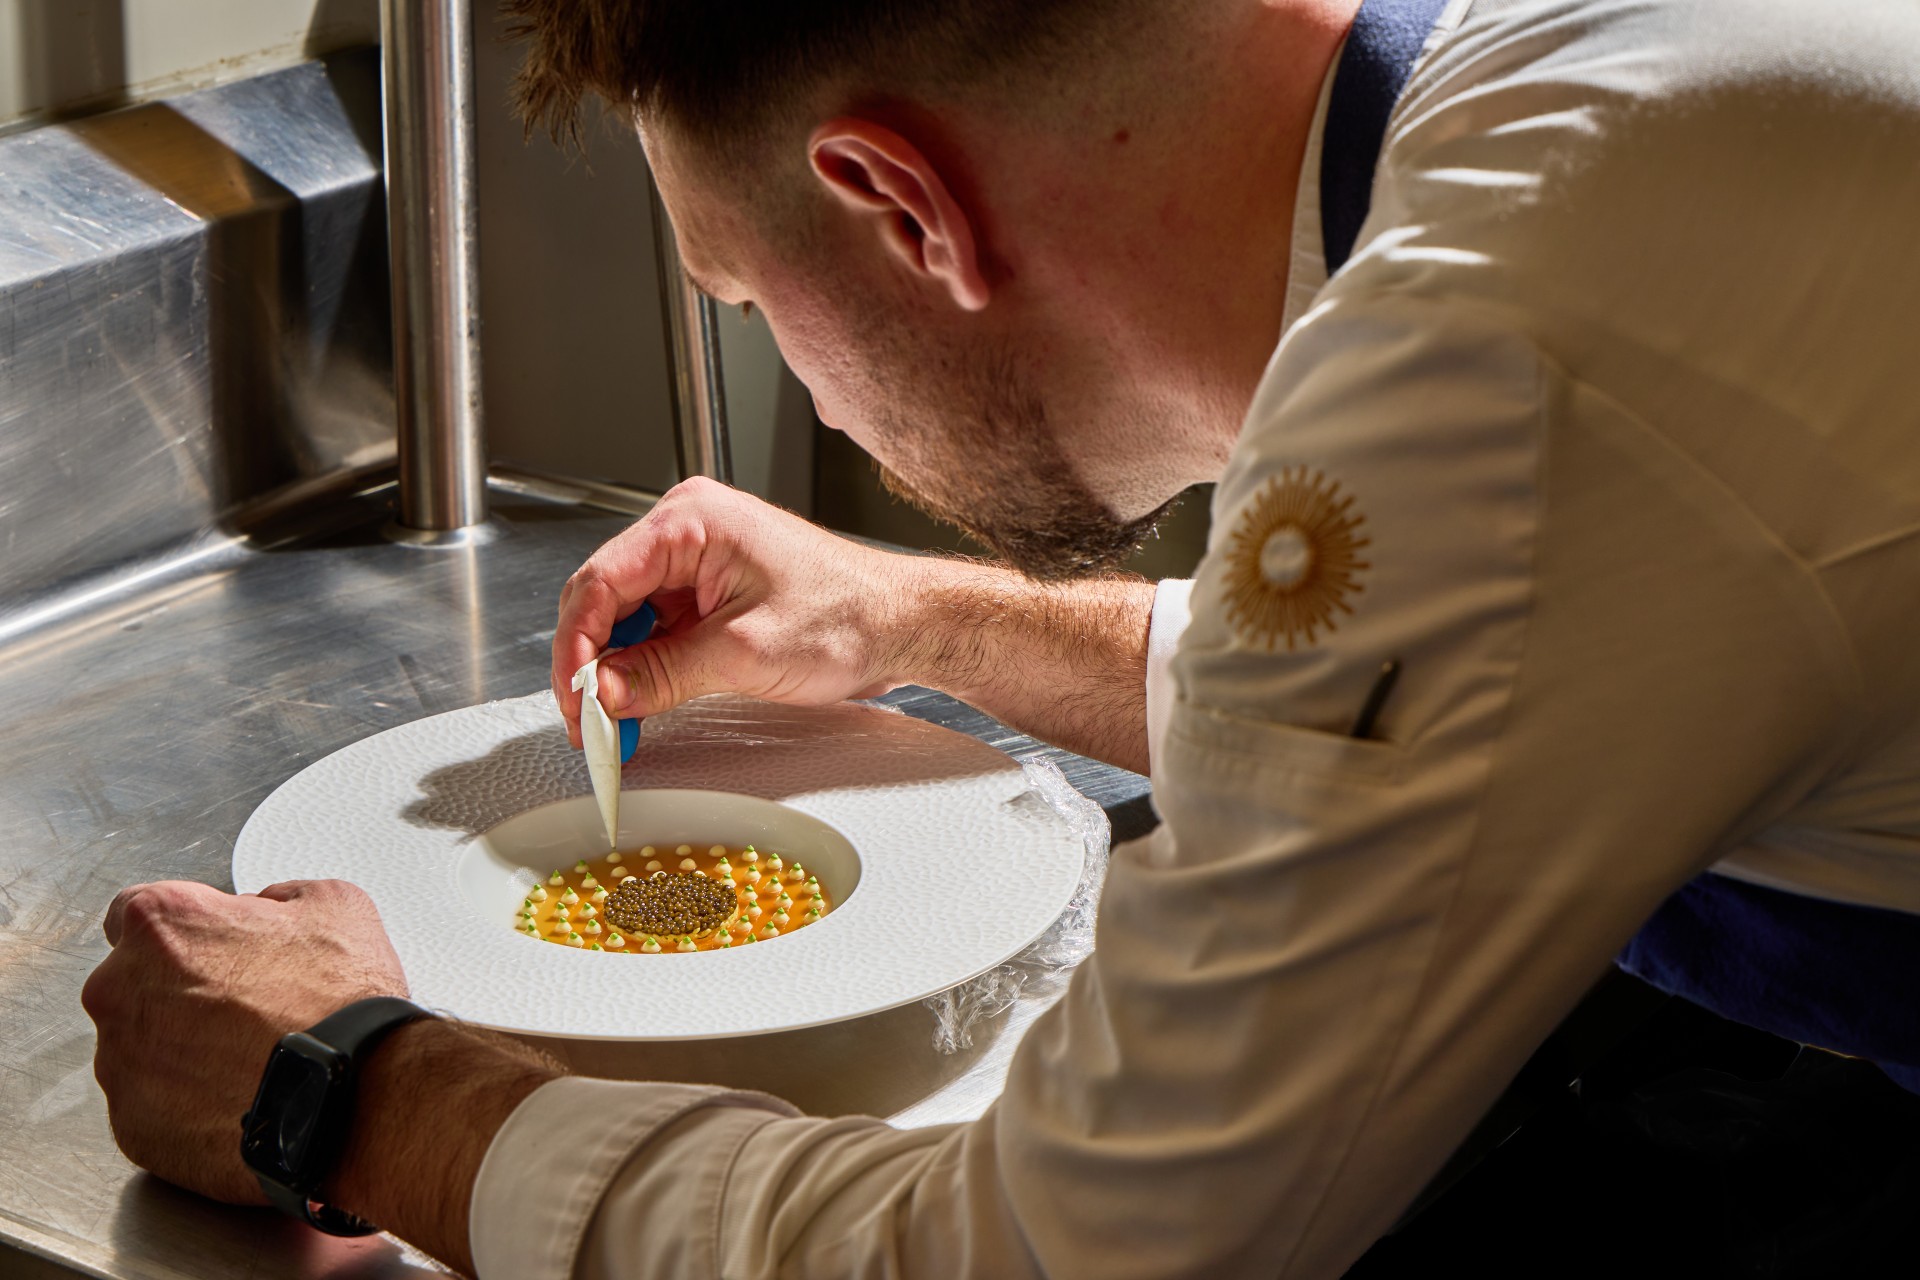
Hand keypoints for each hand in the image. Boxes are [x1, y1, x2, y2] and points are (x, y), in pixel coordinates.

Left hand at [81, 879, 407, 1204]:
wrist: (353, 1095)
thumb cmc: (340, 1004)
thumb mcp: (335, 905)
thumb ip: (277, 896)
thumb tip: (266, 911)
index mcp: (161, 925)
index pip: (135, 912)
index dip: (185, 929)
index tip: (214, 947)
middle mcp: (120, 989)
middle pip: (134, 982)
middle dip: (180, 990)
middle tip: (245, 1005)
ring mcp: (119, 1063)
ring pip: (141, 1046)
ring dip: (182, 1047)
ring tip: (248, 1056)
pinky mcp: (131, 1123)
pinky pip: (151, 1104)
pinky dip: (187, 1100)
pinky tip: (239, 1093)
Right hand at [551, 477, 924, 746]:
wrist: (902, 625)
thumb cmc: (849, 617)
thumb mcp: (744, 654)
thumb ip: (663, 674)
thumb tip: (603, 695)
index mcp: (691, 521)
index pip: (600, 581)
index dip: (576, 646)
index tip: (574, 699)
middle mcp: (688, 529)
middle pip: (604, 596)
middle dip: (591, 662)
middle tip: (589, 722)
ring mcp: (697, 559)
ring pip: (626, 615)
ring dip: (616, 669)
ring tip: (615, 720)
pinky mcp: (708, 590)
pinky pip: (656, 626)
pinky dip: (644, 665)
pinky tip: (642, 701)